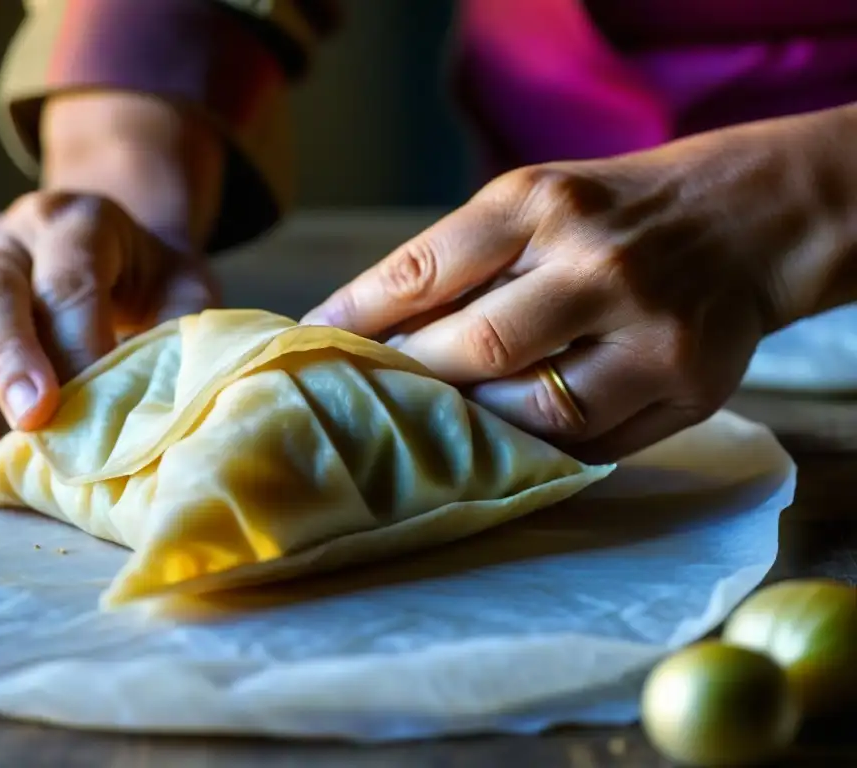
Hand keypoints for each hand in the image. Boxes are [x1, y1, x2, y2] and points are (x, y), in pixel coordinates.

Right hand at [0, 192, 217, 479]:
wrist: (110, 251)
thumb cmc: (152, 280)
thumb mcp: (185, 287)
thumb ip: (182, 331)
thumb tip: (169, 404)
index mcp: (74, 222)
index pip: (68, 282)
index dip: (76, 345)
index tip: (87, 406)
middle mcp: (4, 239)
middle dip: (5, 366)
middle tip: (28, 427)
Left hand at [302, 134, 809, 462]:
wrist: (745, 221)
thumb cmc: (612, 214)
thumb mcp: (536, 201)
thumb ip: (461, 260)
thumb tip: (368, 328)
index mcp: (542, 204)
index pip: (424, 270)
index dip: (357, 316)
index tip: (311, 343)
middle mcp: (596, 265)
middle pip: (475, 348)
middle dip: (412, 381)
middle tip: (371, 401)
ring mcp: (649, 335)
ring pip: (533, 412)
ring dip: (473, 428)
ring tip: (438, 430)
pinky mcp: (688, 392)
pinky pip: (589, 445)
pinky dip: (536, 452)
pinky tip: (506, 449)